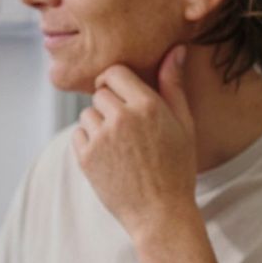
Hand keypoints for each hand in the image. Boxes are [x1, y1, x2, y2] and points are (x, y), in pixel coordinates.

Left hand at [72, 45, 198, 239]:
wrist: (160, 213)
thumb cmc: (177, 168)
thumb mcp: (184, 124)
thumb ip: (174, 85)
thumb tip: (176, 49)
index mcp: (148, 105)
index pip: (116, 72)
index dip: (115, 81)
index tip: (119, 93)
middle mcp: (122, 117)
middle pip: (100, 92)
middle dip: (109, 105)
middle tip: (125, 129)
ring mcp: (102, 138)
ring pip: (88, 114)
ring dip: (98, 124)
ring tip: (119, 147)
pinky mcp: (86, 158)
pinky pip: (78, 134)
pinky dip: (87, 143)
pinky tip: (108, 158)